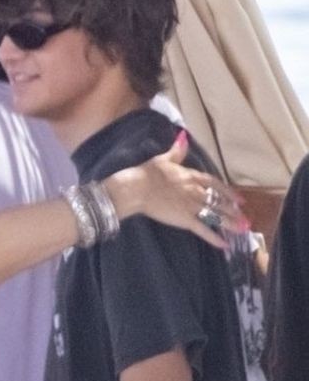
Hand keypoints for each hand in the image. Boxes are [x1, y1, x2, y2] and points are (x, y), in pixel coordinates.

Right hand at [103, 131, 242, 250]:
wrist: (137, 188)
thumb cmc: (147, 174)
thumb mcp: (163, 159)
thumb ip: (176, 151)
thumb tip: (183, 136)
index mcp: (192, 176)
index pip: (215, 184)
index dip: (228, 192)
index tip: (239, 199)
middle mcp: (196, 191)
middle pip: (219, 201)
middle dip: (233, 210)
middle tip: (244, 219)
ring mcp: (192, 206)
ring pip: (216, 215)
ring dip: (230, 223)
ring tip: (241, 230)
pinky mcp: (185, 219)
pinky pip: (203, 229)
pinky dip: (214, 237)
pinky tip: (224, 244)